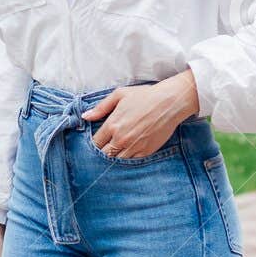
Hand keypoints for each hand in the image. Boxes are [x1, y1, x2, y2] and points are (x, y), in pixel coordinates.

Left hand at [82, 70, 199, 159]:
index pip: (96, 142)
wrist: (169, 102)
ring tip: (116, 151)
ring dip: (115, 157)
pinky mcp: (146, 151)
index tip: (98, 141)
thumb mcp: (119, 95)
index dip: (95, 143)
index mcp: (113, 125)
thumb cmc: (145, 96)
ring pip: (117, 160)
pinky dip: (128, 159)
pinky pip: (132, 161)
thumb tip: (85, 117)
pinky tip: (128, 152)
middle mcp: (122, 138)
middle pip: (104, 154)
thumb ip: (101, 107)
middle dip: (103, 152)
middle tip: (105, 148)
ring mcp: (134, 146)